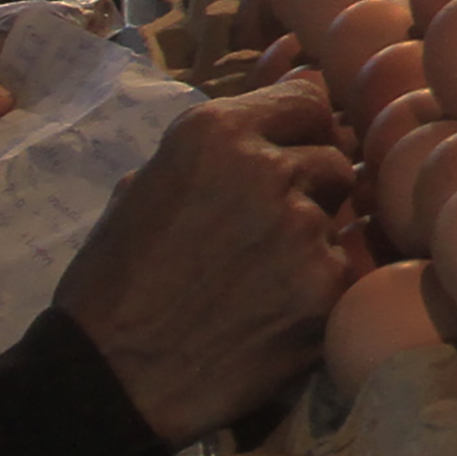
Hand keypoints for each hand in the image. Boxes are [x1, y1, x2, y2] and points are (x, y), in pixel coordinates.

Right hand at [55, 76, 362, 443]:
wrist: (110, 376)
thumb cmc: (116, 280)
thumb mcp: (148, 183)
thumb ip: (221, 142)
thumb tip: (290, 78)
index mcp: (215, 132)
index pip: (308, 100)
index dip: (302, 132)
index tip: (289, 159)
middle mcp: (266, 167)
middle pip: (334, 158)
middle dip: (312, 188)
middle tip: (269, 233)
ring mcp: (302, 227)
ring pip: (342, 217)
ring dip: (315, 241)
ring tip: (263, 278)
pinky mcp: (326, 287)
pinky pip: (346, 271)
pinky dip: (319, 291)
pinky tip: (274, 314)